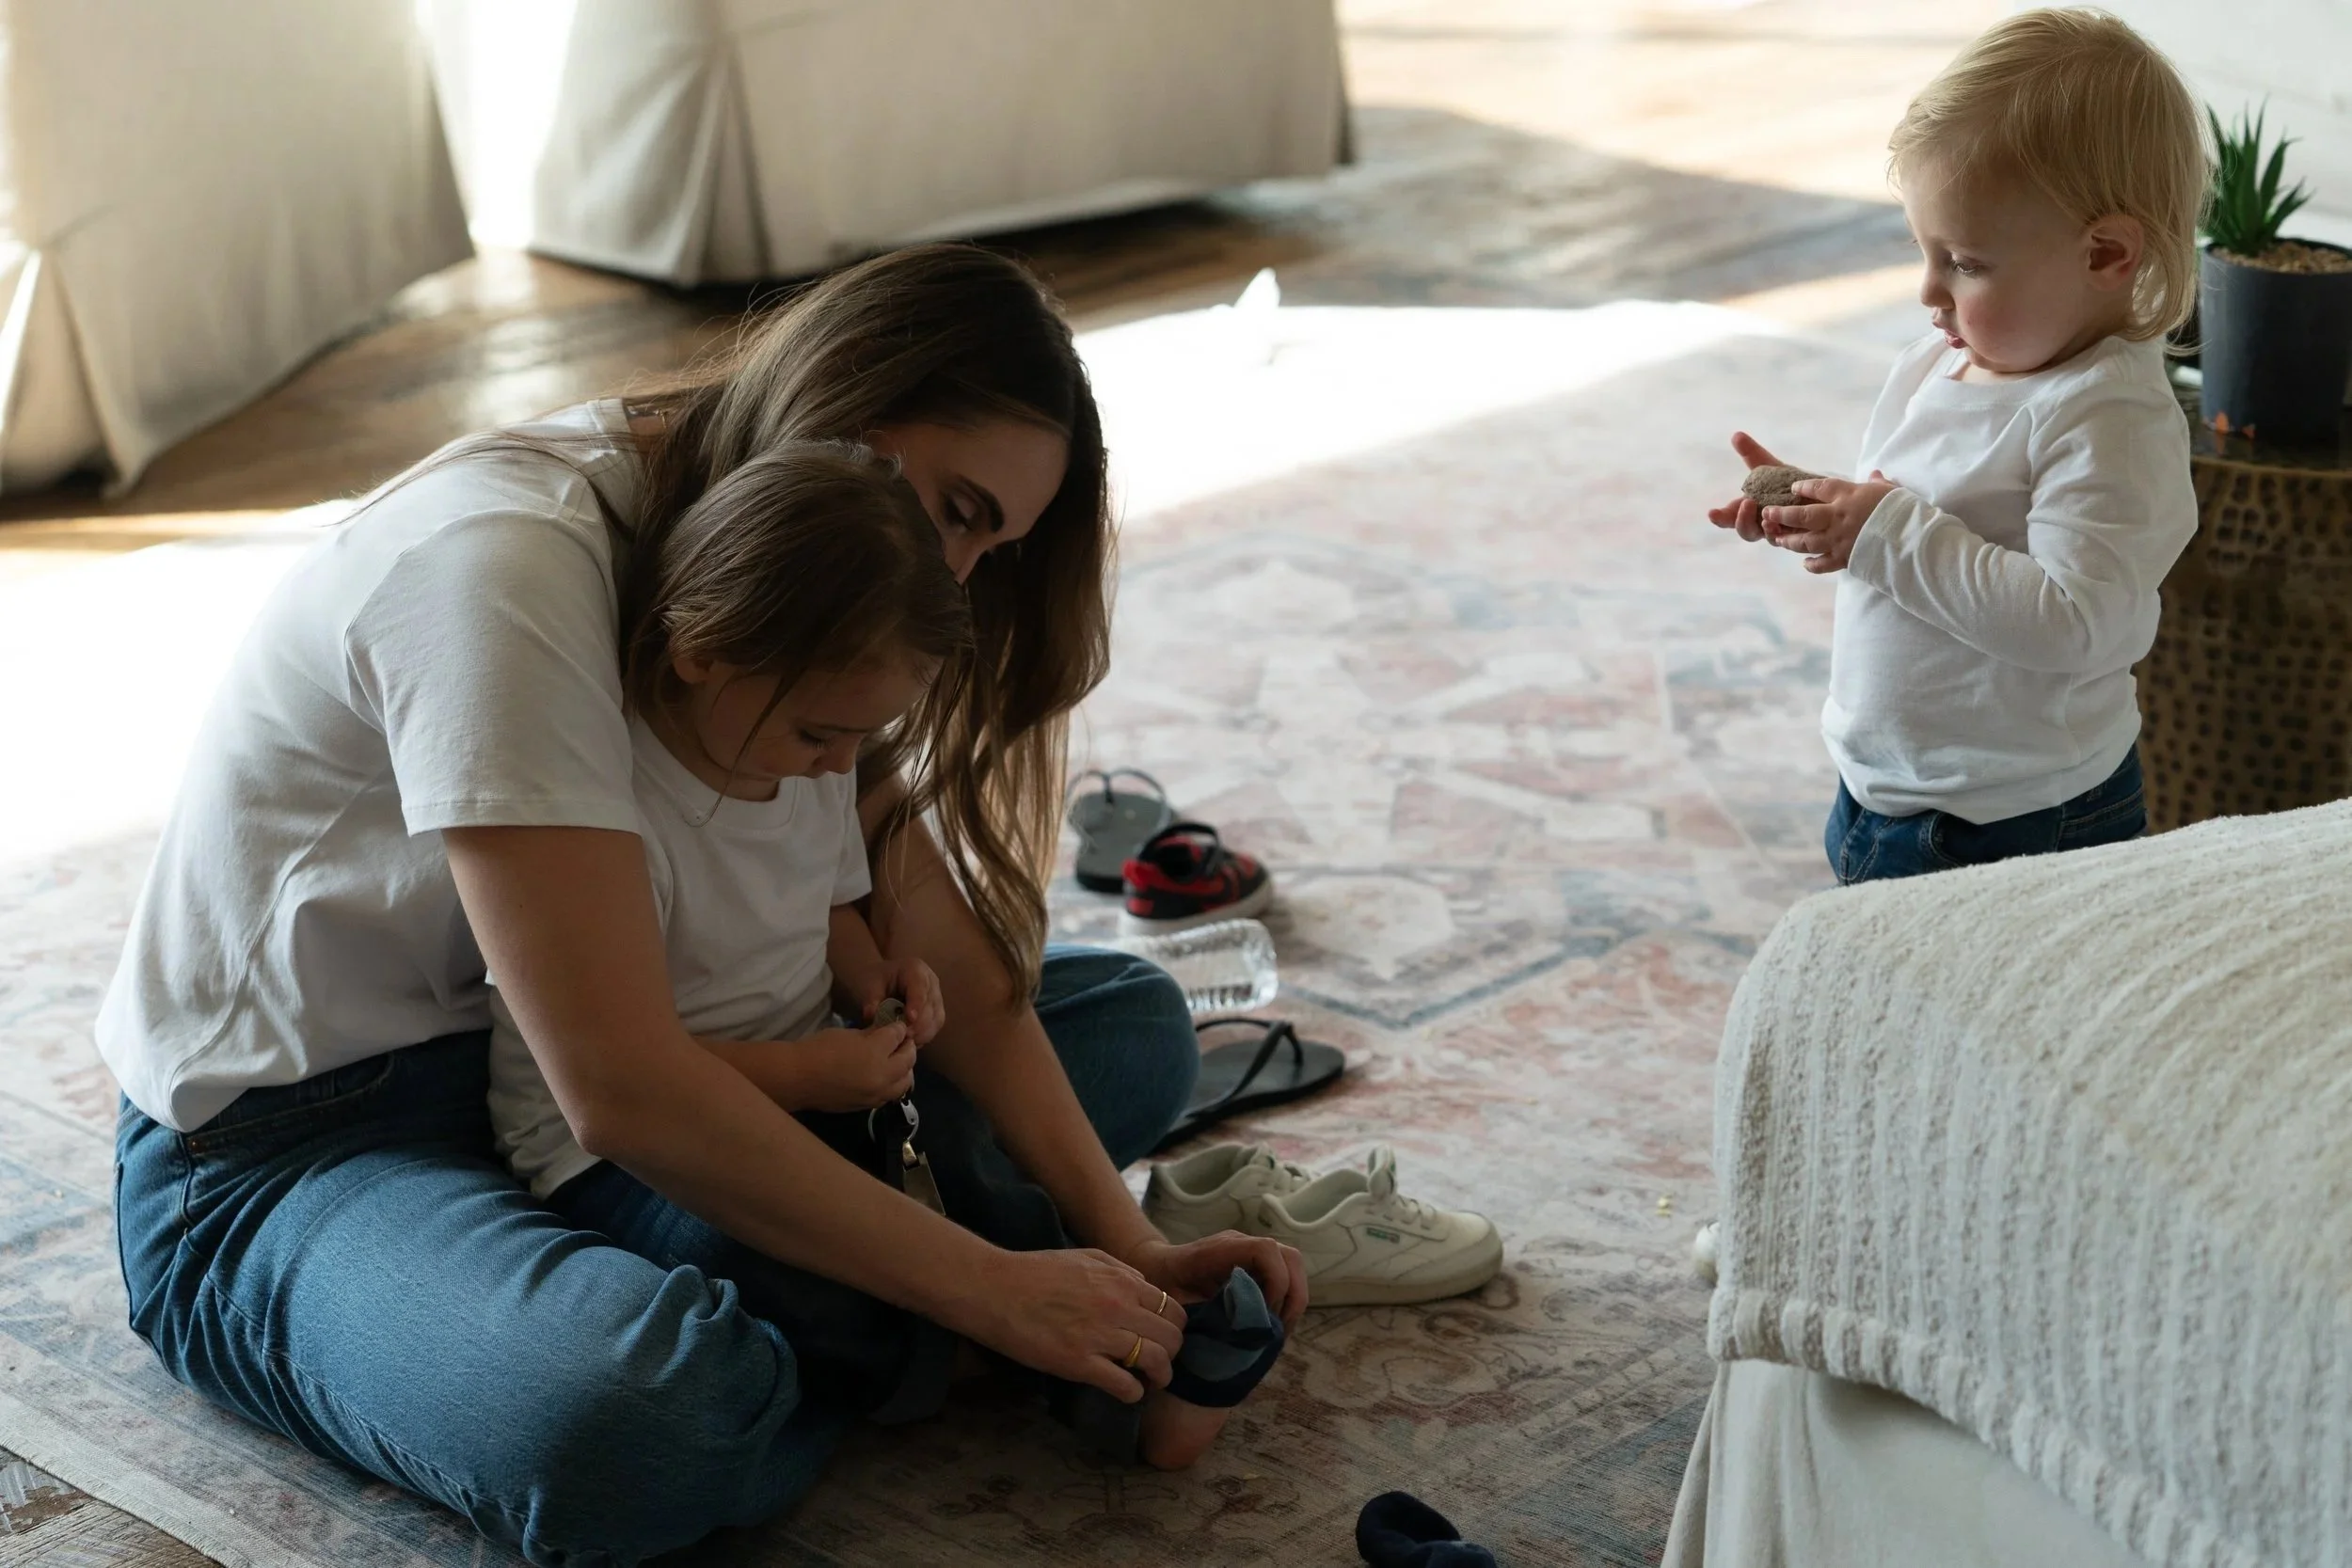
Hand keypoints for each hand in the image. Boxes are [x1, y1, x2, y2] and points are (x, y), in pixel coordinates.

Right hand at [783, 1021, 916, 1112]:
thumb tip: (886, 1032)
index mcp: (875, 1052)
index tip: (896, 1026)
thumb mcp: (848, 1034)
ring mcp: (876, 1094)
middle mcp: (882, 1076)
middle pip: (908, 1060)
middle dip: (907, 1048)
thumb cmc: (818, 1049)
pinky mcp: (868, 1106)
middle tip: (901, 1042)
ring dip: (905, 1069)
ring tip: (896, 1061)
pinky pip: (890, 1095)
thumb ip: (871, 1034)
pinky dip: (893, 1085)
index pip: (898, 1036)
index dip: (898, 1028)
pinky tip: (885, 1077)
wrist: (797, 1078)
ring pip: (905, 1082)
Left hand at [855, 958, 944, 1046]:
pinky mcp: (936, 1011)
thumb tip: (872, 1015)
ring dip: (923, 1033)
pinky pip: (935, 1026)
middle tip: (904, 1037)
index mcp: (915, 969)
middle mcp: (931, 981)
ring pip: (936, 1018)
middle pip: (931, 1005)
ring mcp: (936, 996)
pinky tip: (910, 1042)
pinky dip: (924, 1036)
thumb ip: (871, 1000)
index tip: (910, 1019)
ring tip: (906, 1042)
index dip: (917, 1004)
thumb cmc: (877, 981)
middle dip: (919, 1024)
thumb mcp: (870, 986)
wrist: (882, 981)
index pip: (920, 987)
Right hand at [956, 1247, 1188, 1401]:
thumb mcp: (1085, 1257)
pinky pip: (1125, 1385)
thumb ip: (1119, 1270)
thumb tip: (1142, 1288)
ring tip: (1150, 1382)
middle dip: (1172, 1354)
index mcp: (1122, 1280)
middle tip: (1160, 1364)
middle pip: (1172, 1337)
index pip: (1173, 1309)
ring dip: (1159, 1377)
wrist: (994, 1289)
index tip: (1164, 1339)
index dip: (1173, 1328)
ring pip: (1157, 1362)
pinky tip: (1128, 1392)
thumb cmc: (1035, 1271)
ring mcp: (1101, 1336)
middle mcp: (1119, 1306)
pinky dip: (1133, 1393)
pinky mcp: (1080, 1363)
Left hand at [1120, 1232, 1309, 1331]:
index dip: (1276, 1282)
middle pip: (1289, 1257)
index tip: (1265, 1314)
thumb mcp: (1174, 1303)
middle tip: (1279, 1329)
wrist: (1154, 1267)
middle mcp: (1240, 1245)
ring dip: (1293, 1299)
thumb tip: (1237, 1337)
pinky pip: (1283, 1275)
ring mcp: (1250, 1252)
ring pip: (1291, 1266)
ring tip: (1278, 1330)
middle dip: (1293, 1296)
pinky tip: (1271, 1323)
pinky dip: (1285, 1300)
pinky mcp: (1254, 1263)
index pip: (1265, 1250)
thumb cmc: (1160, 1284)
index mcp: (1220, 1250)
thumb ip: (1203, 1315)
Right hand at [1705, 431, 1787, 542]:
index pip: (1729, 517)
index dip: (1720, 517)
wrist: (1818, 489)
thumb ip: (1751, 453)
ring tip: (1766, 517)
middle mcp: (1760, 522)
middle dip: (1741, 520)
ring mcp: (1777, 530)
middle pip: (1744, 531)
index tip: (1712, 513)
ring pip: (1762, 537)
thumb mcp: (1768, 465)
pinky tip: (1782, 523)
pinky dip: (1780, 533)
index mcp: (1749, 509)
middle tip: (1747, 503)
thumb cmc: (1788, 480)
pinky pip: (1784, 540)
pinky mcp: (1794, 535)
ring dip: (1761, 527)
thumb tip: (1736, 435)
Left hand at [1764, 469, 1895, 573]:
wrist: (1911, 538)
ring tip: (1778, 539)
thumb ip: (1878, 483)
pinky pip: (1822, 564)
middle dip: (1782, 514)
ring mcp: (1838, 539)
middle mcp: (1837, 517)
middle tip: (1768, 513)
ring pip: (1805, 541)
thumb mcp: (1890, 490)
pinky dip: (1812, 564)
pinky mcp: (1844, 559)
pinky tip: (1805, 563)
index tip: (1792, 487)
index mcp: (1848, 496)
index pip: (1819, 488)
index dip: (1804, 487)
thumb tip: (1875, 474)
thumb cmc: (1902, 509)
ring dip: (1789, 541)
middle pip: (1802, 515)